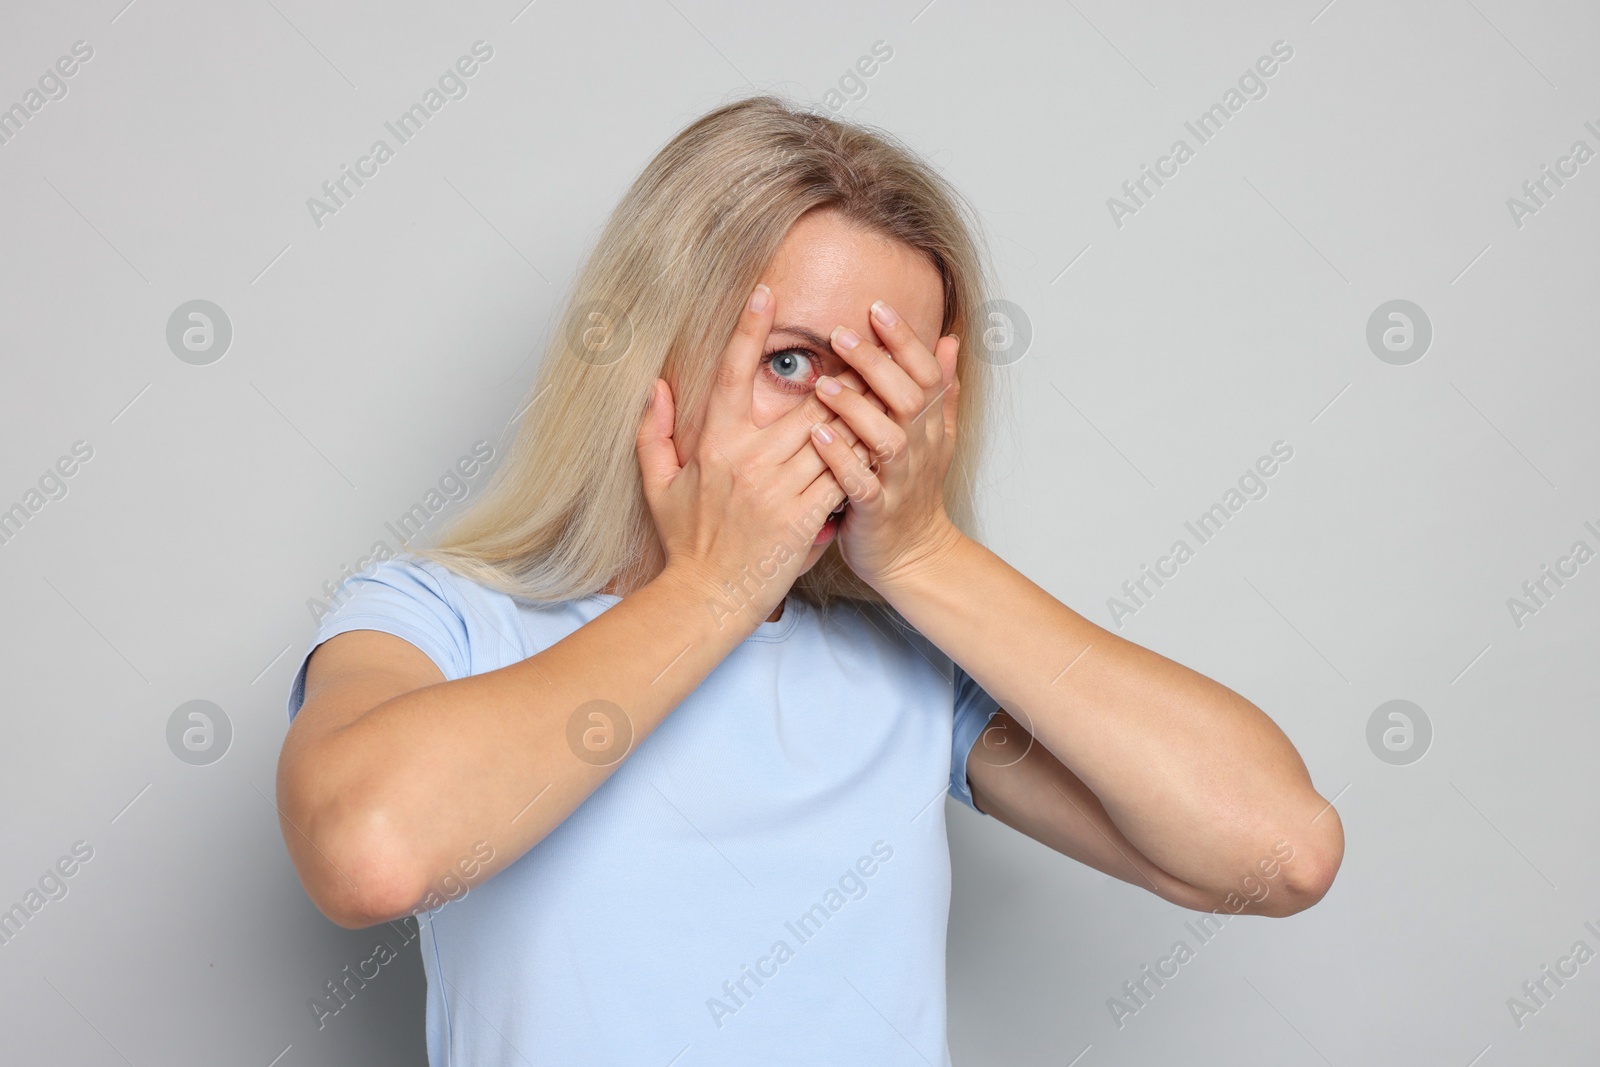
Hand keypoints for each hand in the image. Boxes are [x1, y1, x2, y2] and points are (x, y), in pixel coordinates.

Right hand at [634, 284, 877, 627]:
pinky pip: (841, 474)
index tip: (766, 292)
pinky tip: (882, 440)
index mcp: (714, 444)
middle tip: (865, 344)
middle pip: (806, 402)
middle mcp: (748, 460)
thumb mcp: (657, 485)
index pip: (730, 373)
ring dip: (860, 411)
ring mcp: (778, 489)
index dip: (748, 330)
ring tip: (888, 384)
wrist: (707, 598)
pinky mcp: (804, 517)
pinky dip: (861, 456)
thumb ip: (654, 432)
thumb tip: (655, 384)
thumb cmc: (686, 542)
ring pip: (831, 434)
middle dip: (839, 375)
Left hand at [806, 299, 964, 591]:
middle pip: (908, 398)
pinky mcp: (878, 512)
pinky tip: (818, 438)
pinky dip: (842, 461)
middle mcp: (920, 449)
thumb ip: (941, 389)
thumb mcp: (935, 437)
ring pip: (887, 439)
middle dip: (877, 364)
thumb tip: (952, 339)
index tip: (877, 307)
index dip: (905, 341)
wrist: (913, 556)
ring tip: (825, 384)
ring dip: (857, 410)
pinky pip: (862, 484)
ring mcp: (900, 481)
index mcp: (929, 426)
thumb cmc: (913, 490)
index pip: (926, 373)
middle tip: (840, 334)